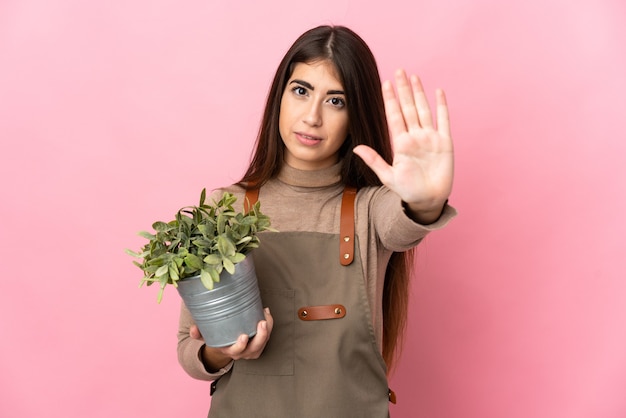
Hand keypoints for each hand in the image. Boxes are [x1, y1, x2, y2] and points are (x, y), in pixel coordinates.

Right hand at [191, 307, 273, 370]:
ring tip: (266, 314)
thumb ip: (198, 333)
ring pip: (263, 342)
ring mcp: (252, 349)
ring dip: (268, 329)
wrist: (226, 342)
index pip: (236, 351)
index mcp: (229, 350)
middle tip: (262, 322)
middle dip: (261, 336)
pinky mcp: (260, 343)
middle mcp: (242, 352)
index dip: (240, 345)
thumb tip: (192, 330)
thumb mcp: (207, 335)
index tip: (243, 335)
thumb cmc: (217, 336)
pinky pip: (267, 336)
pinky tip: (266, 313)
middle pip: (254, 348)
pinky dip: (269, 325)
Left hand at [353, 69, 453, 222]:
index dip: (390, 99)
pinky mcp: (445, 143)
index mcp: (401, 143)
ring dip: (419, 93)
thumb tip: (356, 147)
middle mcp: (415, 137)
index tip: (385, 83)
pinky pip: (443, 120)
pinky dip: (441, 106)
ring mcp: (430, 138)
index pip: (394, 116)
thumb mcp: (388, 176)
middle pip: (408, 108)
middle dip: (403, 90)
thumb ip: (374, 160)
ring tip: (414, 77)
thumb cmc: (408, 191)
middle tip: (399, 71)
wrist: (427, 201)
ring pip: (424, 110)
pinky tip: (438, 91)